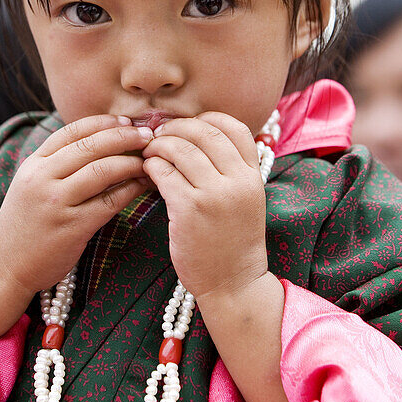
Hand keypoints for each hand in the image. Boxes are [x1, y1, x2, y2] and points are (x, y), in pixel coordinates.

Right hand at [0, 115, 152, 296]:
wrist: (6, 266)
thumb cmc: (26, 223)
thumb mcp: (31, 184)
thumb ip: (58, 163)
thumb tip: (102, 140)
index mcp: (33, 164)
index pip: (73, 131)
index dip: (104, 123)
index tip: (127, 122)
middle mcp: (42, 179)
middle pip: (91, 146)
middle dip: (124, 137)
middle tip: (148, 135)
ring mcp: (56, 203)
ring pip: (103, 170)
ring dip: (132, 162)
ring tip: (149, 160)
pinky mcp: (72, 227)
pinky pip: (109, 201)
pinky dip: (131, 189)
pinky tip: (142, 185)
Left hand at [141, 113, 267, 300]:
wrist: (233, 283)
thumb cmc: (233, 240)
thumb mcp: (246, 199)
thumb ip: (231, 169)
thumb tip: (201, 135)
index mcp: (253, 175)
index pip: (234, 127)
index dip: (207, 119)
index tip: (188, 125)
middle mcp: (237, 181)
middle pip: (204, 132)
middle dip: (176, 127)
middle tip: (160, 133)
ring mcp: (214, 194)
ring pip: (181, 149)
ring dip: (160, 145)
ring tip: (150, 152)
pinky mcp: (190, 210)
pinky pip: (165, 172)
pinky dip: (152, 165)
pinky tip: (148, 170)